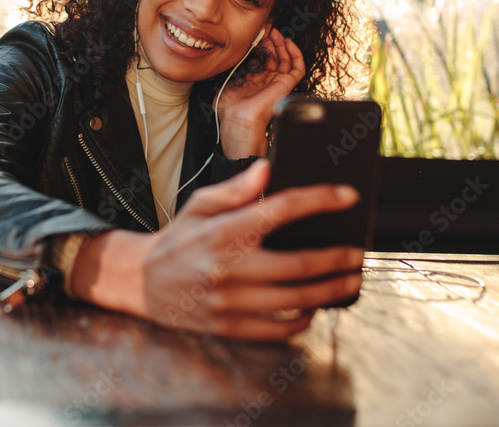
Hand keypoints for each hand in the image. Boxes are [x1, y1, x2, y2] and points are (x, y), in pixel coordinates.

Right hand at [69, 160, 363, 340]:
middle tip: (357, 254)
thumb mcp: (200, 205)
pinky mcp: (229, 326)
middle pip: (300, 263)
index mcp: (225, 231)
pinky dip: (302, 320)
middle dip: (337, 258)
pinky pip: (277, 329)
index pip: (282, 209)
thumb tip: (268, 169)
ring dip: (330, 291)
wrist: (141, 282)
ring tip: (350, 281)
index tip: (347, 197)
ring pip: (295, 299)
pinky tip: (313, 308)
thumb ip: (236, 188)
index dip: (320, 200)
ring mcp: (230, 300)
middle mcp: (229, 266)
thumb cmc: (177, 239)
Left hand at [217, 27, 304, 158]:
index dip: (261, 45)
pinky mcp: (287, 84)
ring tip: (275, 32)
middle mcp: (268, 81)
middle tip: (266, 29)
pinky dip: (296, 54)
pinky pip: (298, 68)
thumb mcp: (227, 81)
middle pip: (275, 56)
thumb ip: (232, 68)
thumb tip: (231, 53)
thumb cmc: (230, 106)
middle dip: (271, 41)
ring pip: (287, 59)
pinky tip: (288, 42)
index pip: (262, 58)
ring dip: (282, 44)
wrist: (239, 118)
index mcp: (255, 80)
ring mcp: (278, 82)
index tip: (256, 33)